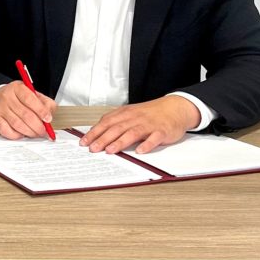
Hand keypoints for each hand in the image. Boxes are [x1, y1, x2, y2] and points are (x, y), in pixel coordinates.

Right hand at [0, 81, 56, 139]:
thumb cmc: (17, 97)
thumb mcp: (31, 93)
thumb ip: (44, 102)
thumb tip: (49, 114)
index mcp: (18, 88)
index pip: (30, 99)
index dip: (41, 110)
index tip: (48, 119)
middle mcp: (7, 97)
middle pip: (25, 114)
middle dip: (38, 126)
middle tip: (44, 131)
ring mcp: (0, 108)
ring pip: (17, 124)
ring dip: (30, 132)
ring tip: (36, 133)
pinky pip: (7, 131)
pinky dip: (17, 135)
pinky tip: (22, 133)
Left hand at [79, 96, 199, 153]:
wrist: (175, 108)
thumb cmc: (151, 113)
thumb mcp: (131, 113)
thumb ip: (116, 122)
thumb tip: (98, 133)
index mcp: (126, 113)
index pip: (106, 122)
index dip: (94, 132)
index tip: (84, 142)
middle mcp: (136, 118)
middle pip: (117, 128)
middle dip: (103, 139)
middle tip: (93, 149)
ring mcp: (149, 125)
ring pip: (132, 133)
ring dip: (120, 142)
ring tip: (110, 151)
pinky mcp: (162, 131)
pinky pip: (154, 138)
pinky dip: (147, 145)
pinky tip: (140, 151)